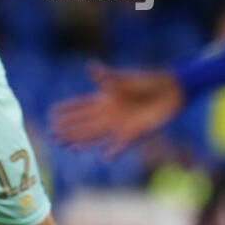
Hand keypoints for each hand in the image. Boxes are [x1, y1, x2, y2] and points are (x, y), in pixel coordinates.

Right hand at [51, 62, 184, 157]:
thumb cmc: (148, 81)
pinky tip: (103, 157)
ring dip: (82, 140)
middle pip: (84, 123)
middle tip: (52, 135)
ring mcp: (121, 124)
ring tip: (67, 146)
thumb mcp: (125, 79)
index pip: (81, 105)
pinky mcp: (135, 132)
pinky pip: (121, 144)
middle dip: (68, 129)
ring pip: (96, 135)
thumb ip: (107, 78)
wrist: (172, 90)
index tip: (51, 113)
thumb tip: (91, 67)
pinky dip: (113, 151)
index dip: (67, 109)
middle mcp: (110, 113)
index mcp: (106, 97)